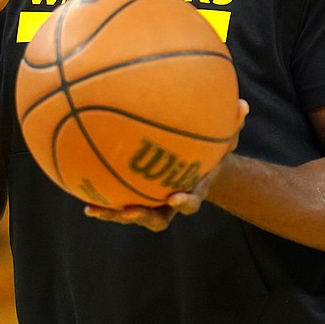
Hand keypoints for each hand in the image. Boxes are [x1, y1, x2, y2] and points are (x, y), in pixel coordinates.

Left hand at [84, 99, 247, 230]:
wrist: (196, 165)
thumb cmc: (210, 149)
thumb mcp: (225, 137)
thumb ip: (234, 124)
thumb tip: (245, 104)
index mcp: (192, 191)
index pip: (189, 202)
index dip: (184, 203)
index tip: (176, 197)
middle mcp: (169, 203)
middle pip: (156, 219)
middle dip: (141, 216)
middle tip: (129, 211)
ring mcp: (150, 202)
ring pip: (130, 214)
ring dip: (112, 214)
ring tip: (94, 208)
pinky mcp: (132, 196)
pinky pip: (115, 198)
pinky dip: (100, 195)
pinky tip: (80, 188)